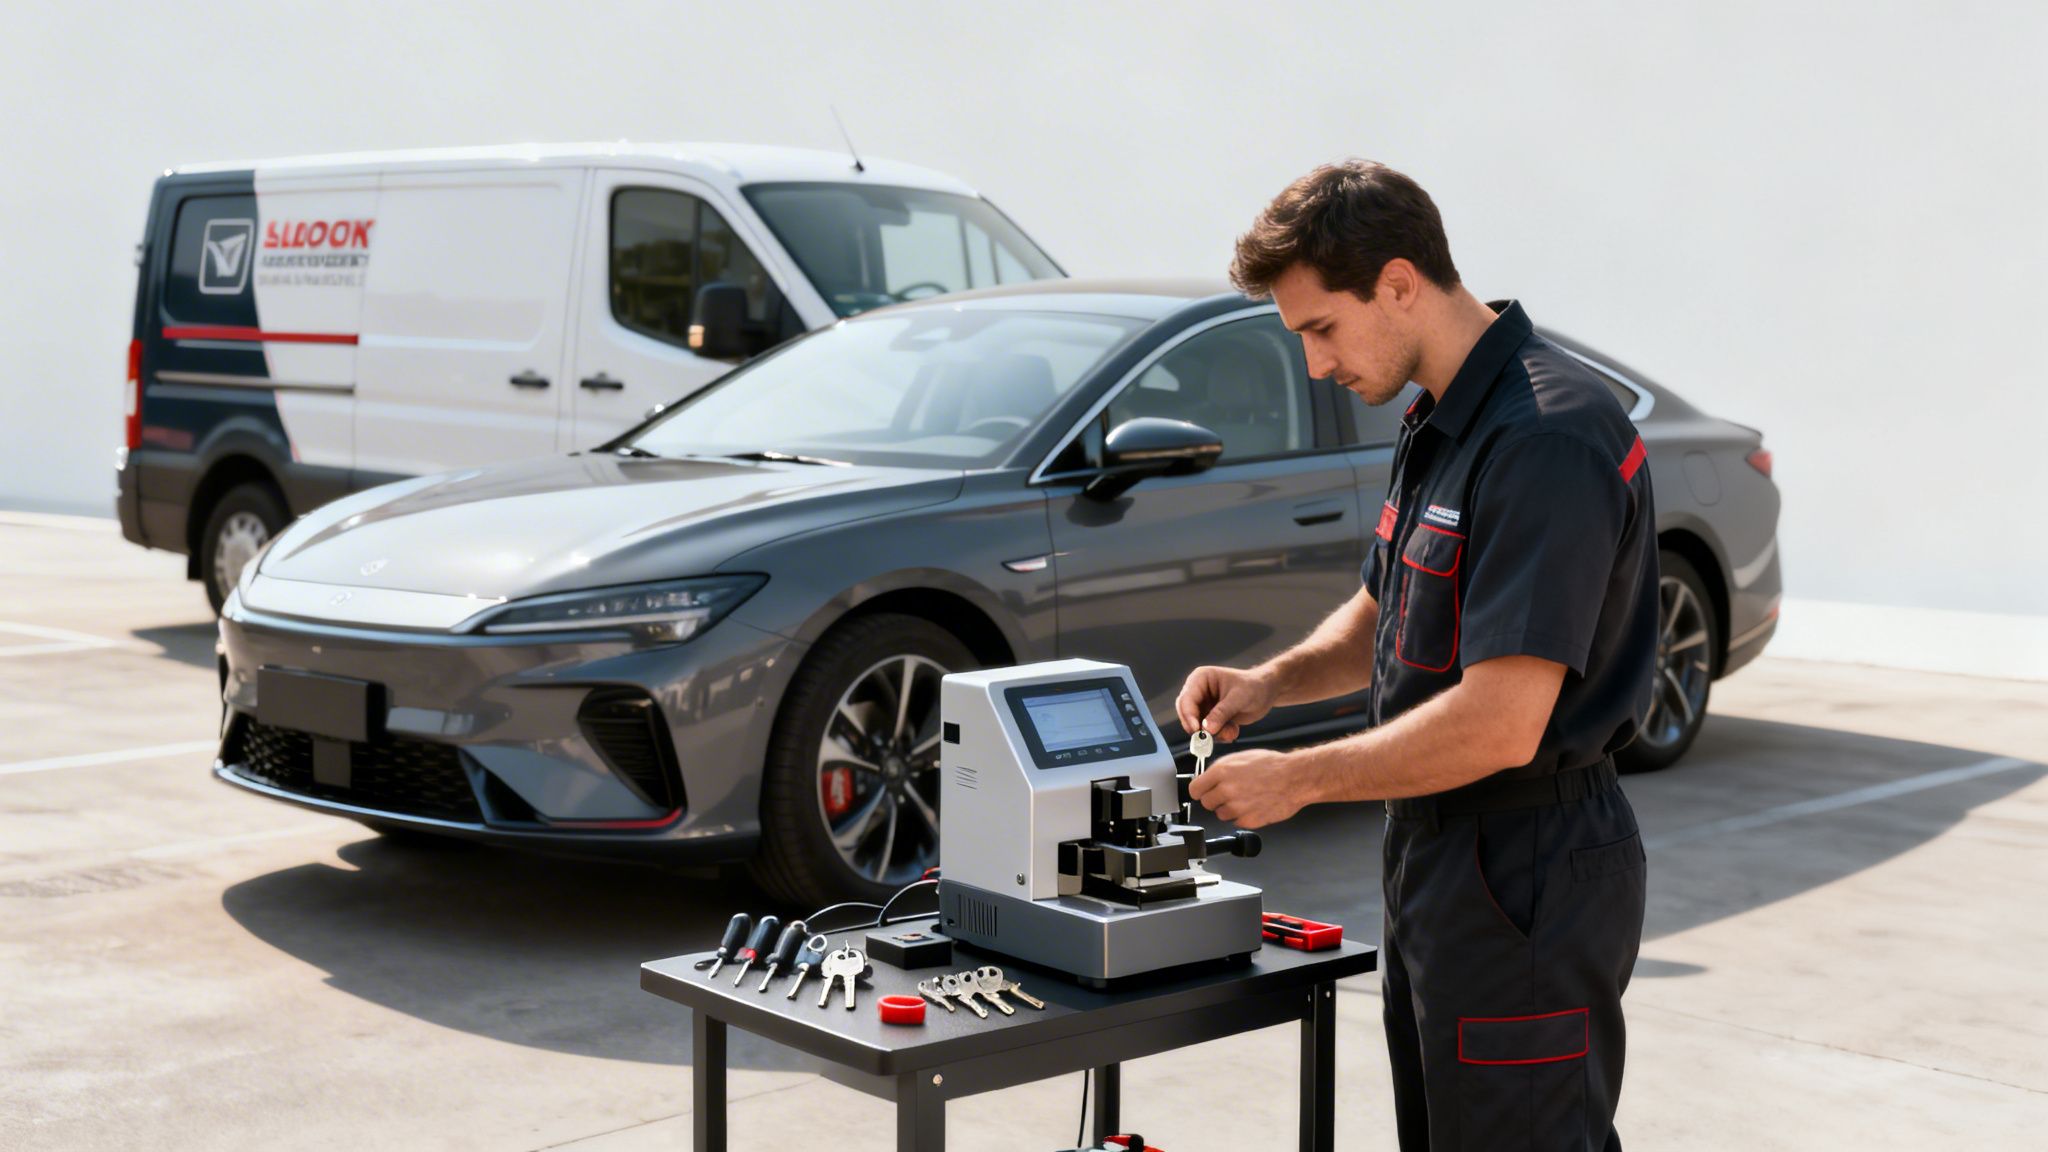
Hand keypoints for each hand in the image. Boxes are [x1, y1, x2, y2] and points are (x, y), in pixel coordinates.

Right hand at [1175, 665, 1275, 743]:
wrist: (1266, 692)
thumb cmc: (1254, 687)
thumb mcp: (1239, 698)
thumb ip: (1222, 713)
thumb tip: (1206, 729)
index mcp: (1200, 678)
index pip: (1186, 699)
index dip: (1189, 716)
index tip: (1197, 731)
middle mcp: (1197, 691)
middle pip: (1186, 714)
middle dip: (1199, 728)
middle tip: (1211, 738)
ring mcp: (1203, 705)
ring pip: (1196, 726)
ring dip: (1213, 734)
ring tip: (1232, 731)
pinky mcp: (1209, 717)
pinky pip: (1207, 732)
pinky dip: (1219, 735)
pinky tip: (1233, 731)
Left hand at [1187, 747, 1306, 828]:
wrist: (1294, 778)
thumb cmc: (1272, 766)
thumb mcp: (1241, 757)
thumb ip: (1221, 769)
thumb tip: (1207, 778)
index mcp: (1222, 771)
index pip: (1195, 789)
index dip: (1200, 790)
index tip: (1203, 792)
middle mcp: (1226, 790)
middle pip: (1206, 803)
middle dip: (1215, 799)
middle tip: (1228, 794)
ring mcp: (1237, 807)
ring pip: (1221, 814)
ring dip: (1229, 809)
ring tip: (1245, 798)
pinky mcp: (1248, 820)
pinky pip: (1236, 821)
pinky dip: (1243, 816)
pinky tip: (1254, 805)